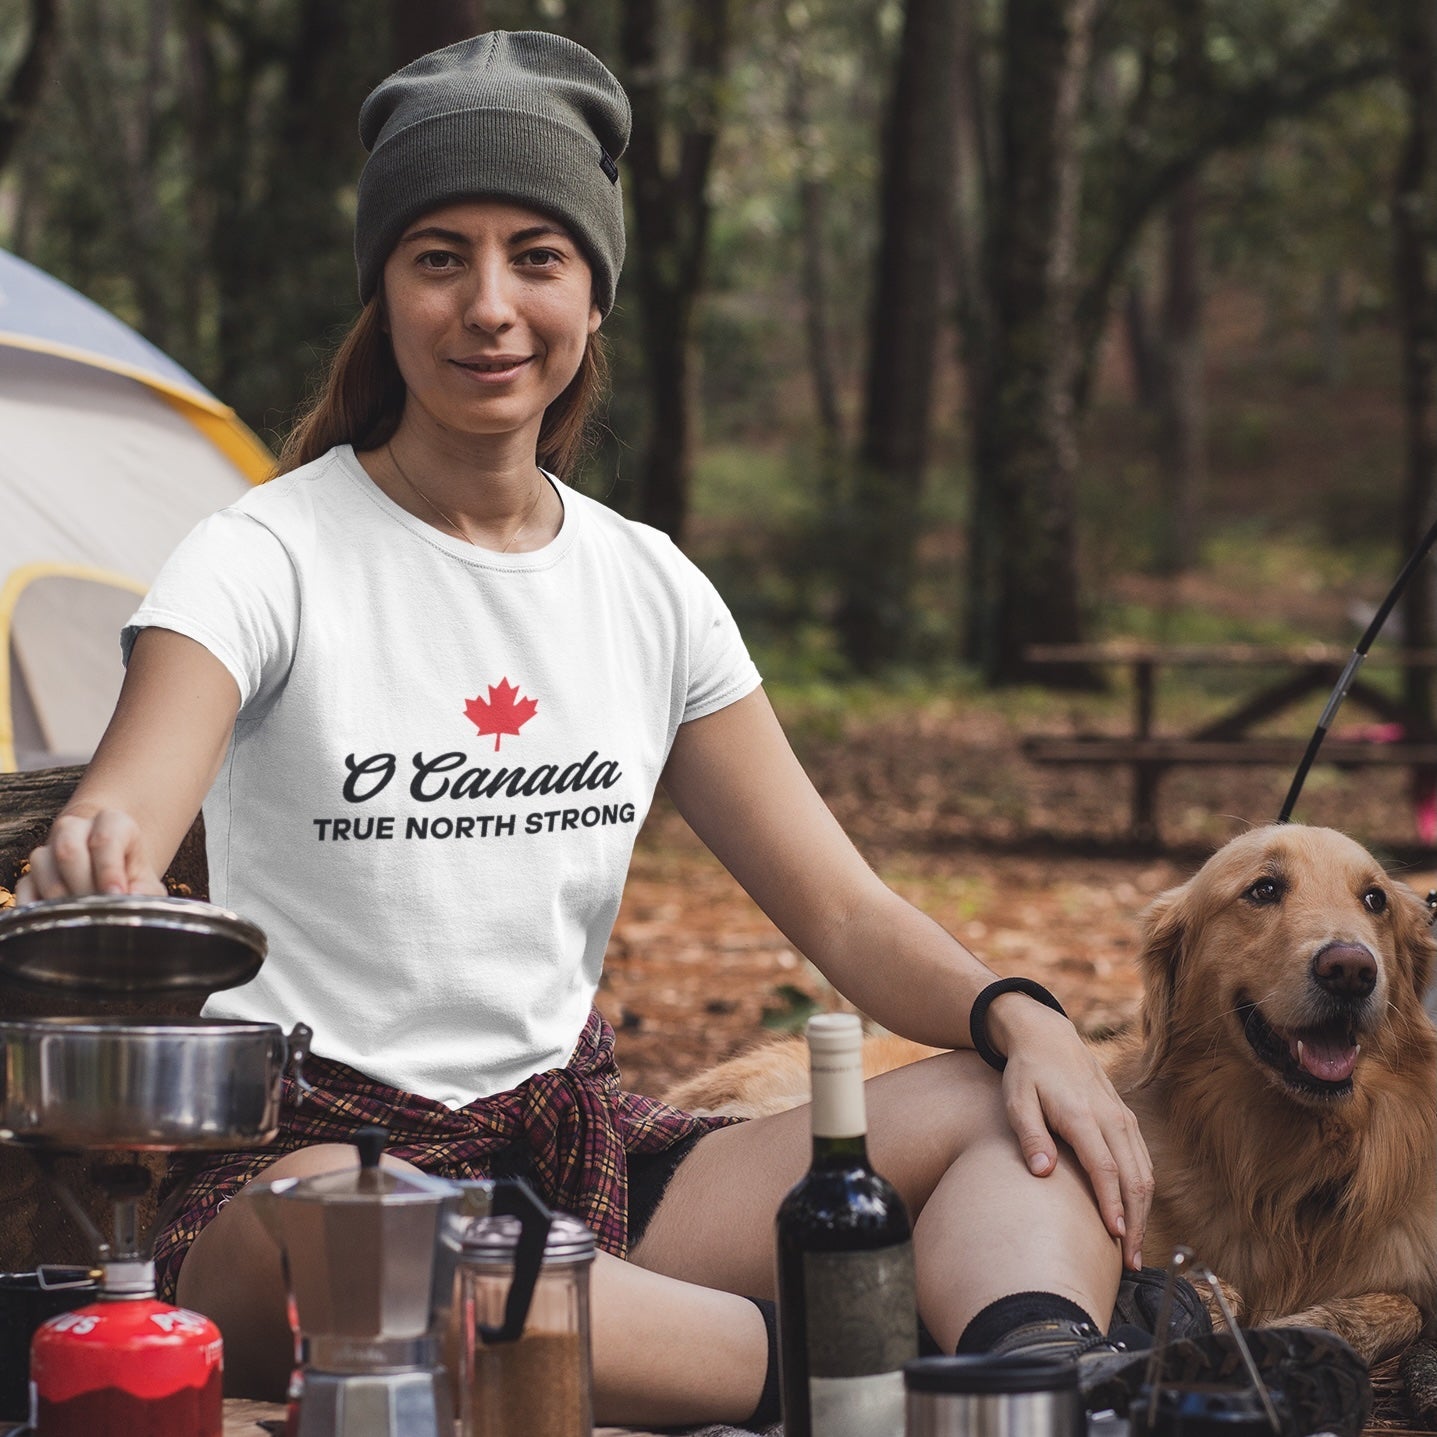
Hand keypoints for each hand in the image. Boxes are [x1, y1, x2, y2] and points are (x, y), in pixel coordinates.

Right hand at [16, 809, 167, 902]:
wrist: (113, 881)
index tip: (116, 895)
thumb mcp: (148, 886)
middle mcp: (76, 829)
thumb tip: (130, 901)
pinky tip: (52, 922)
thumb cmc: (132, 881)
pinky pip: (24, 887)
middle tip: (97, 909)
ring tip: (80, 916)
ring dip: (59, 895)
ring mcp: (50, 849)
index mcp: (112, 824)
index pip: (104, 838)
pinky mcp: (31, 875)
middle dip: (82, 884)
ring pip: (41, 861)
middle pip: (68, 849)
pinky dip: (35, 906)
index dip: (109, 869)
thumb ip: (146, 893)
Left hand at [991, 997, 1152, 1270]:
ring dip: (1143, 1212)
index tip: (1115, 1238)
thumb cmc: (1027, 1073)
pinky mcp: (1126, 1120)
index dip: (1112, 1205)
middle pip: (1134, 1178)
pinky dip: (1143, 1192)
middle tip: (1130, 1263)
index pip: (1105, 1168)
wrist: (1048, 1038)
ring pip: (1144, 1172)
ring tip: (1134, 1250)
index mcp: (1082, 1116)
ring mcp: (1122, 1118)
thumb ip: (1030, 1135)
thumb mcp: (1016, 1100)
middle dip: (1135, 1222)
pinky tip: (1134, 1215)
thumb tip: (1042, 1172)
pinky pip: (1142, 1161)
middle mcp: (1110, 1118)